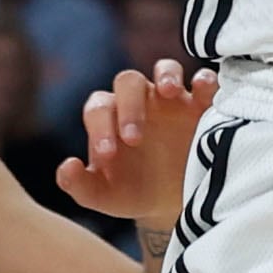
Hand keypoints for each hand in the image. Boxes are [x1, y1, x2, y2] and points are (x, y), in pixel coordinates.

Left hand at [57, 64, 220, 228]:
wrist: (174, 204)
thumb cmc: (134, 192)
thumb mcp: (106, 197)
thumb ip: (80, 185)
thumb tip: (67, 167)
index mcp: (110, 117)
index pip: (99, 108)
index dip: (100, 127)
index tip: (108, 155)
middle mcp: (140, 101)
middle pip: (128, 82)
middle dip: (130, 106)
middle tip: (133, 139)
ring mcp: (173, 100)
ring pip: (165, 69)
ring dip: (166, 75)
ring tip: (170, 92)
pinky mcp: (203, 107)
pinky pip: (205, 83)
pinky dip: (205, 80)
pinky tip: (203, 89)